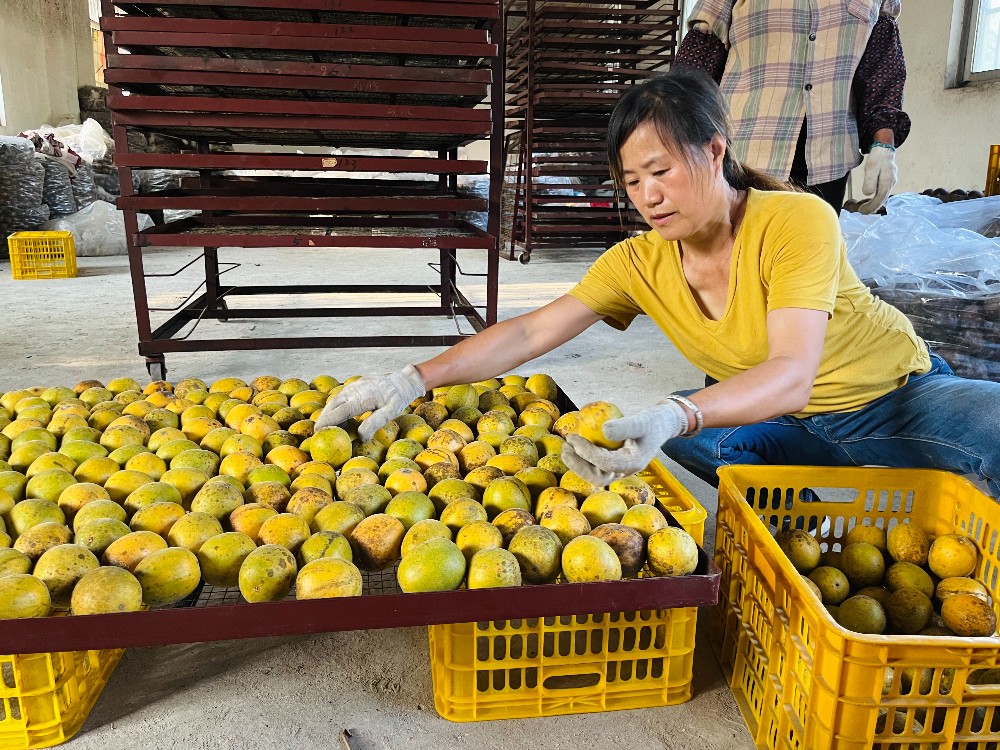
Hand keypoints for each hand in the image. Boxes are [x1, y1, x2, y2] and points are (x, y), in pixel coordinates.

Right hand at [313, 364, 425, 441]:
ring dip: (329, 412)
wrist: (403, 380)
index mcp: (362, 398)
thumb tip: (361, 437)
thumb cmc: (398, 398)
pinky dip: (337, 405)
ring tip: (327, 425)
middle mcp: (354, 390)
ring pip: (336, 399)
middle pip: (333, 405)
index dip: (327, 422)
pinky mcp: (356, 383)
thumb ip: (374, 423)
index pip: (338, 412)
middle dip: (324, 418)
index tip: (318, 431)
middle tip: (318, 431)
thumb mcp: (390, 412)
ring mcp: (354, 385)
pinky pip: (342, 395)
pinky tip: (339, 414)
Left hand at [560, 400, 688, 485]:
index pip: (605, 463)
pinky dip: (583, 459)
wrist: (662, 425)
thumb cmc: (652, 422)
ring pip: (596, 475)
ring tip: (566, 448)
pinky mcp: (615, 465)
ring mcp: (620, 470)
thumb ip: (625, 426)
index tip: (572, 438)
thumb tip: (603, 430)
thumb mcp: (641, 421)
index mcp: (633, 464)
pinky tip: (574, 446)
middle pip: (598, 477)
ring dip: (578, 465)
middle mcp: (625, 471)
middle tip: (565, 449)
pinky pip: (596, 466)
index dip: (586, 452)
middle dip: (578, 466)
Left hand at [857, 146, 896, 213]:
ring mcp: (892, 182)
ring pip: (883, 196)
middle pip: (882, 199)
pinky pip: (883, 192)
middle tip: (861, 211)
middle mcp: (891, 183)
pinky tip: (870, 200)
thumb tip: (868, 193)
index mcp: (887, 181)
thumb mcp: (871, 168)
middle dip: (872, 207)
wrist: (884, 150)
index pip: (880, 198)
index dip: (871, 206)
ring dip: (874, 203)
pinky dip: (877, 198)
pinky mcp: (889, 181)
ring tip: (864, 207)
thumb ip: (870, 181)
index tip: (862, 211)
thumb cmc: (877, 158)